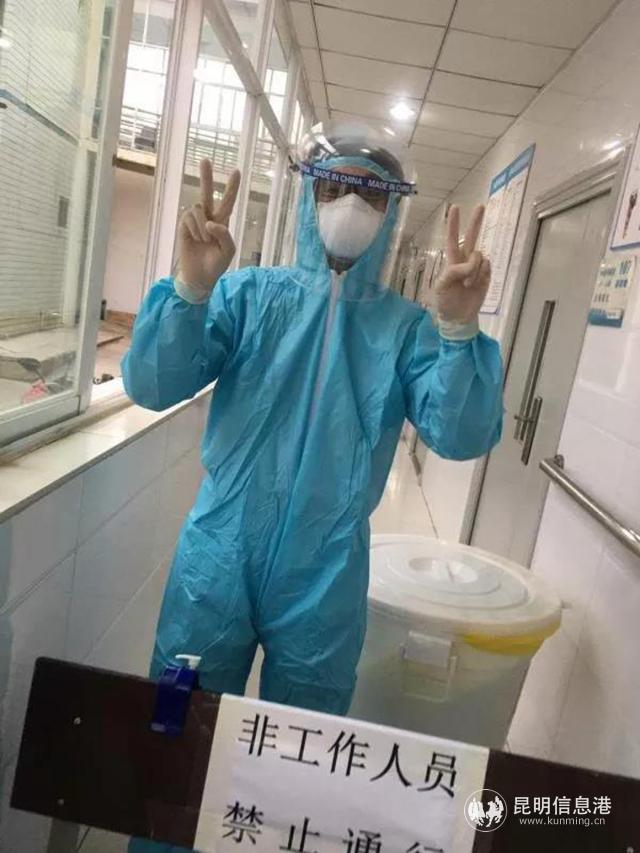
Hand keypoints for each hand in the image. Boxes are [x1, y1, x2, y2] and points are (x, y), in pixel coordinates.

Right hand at [177, 160, 240, 290]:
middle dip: (206, 176)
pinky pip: (190, 218)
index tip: (236, 171)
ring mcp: (195, 221)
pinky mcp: (184, 225)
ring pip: (199, 208)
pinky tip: (195, 240)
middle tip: (206, 160)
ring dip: (203, 226)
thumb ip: (224, 235)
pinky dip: (195, 230)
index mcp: (222, 222)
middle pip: (207, 193)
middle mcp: (208, 217)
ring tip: (204, 241)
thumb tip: (210, 221)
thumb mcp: (227, 252)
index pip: (228, 202)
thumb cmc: (216, 265)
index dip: (232, 188)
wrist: (199, 277)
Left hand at [434, 205, 490, 324]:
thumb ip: (454, 271)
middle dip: (475, 222)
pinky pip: (487, 267)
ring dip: (473, 270)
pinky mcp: (486, 276)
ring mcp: (477, 268)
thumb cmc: (445, 302)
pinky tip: (476, 285)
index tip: (454, 207)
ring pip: (479, 256)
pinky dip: (481, 275)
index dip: (453, 224)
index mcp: (451, 261)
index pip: (452, 239)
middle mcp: (465, 261)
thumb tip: (473, 262)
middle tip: (481, 206)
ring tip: (466, 285)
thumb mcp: (441, 286)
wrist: (458, 318)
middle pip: (471, 237)